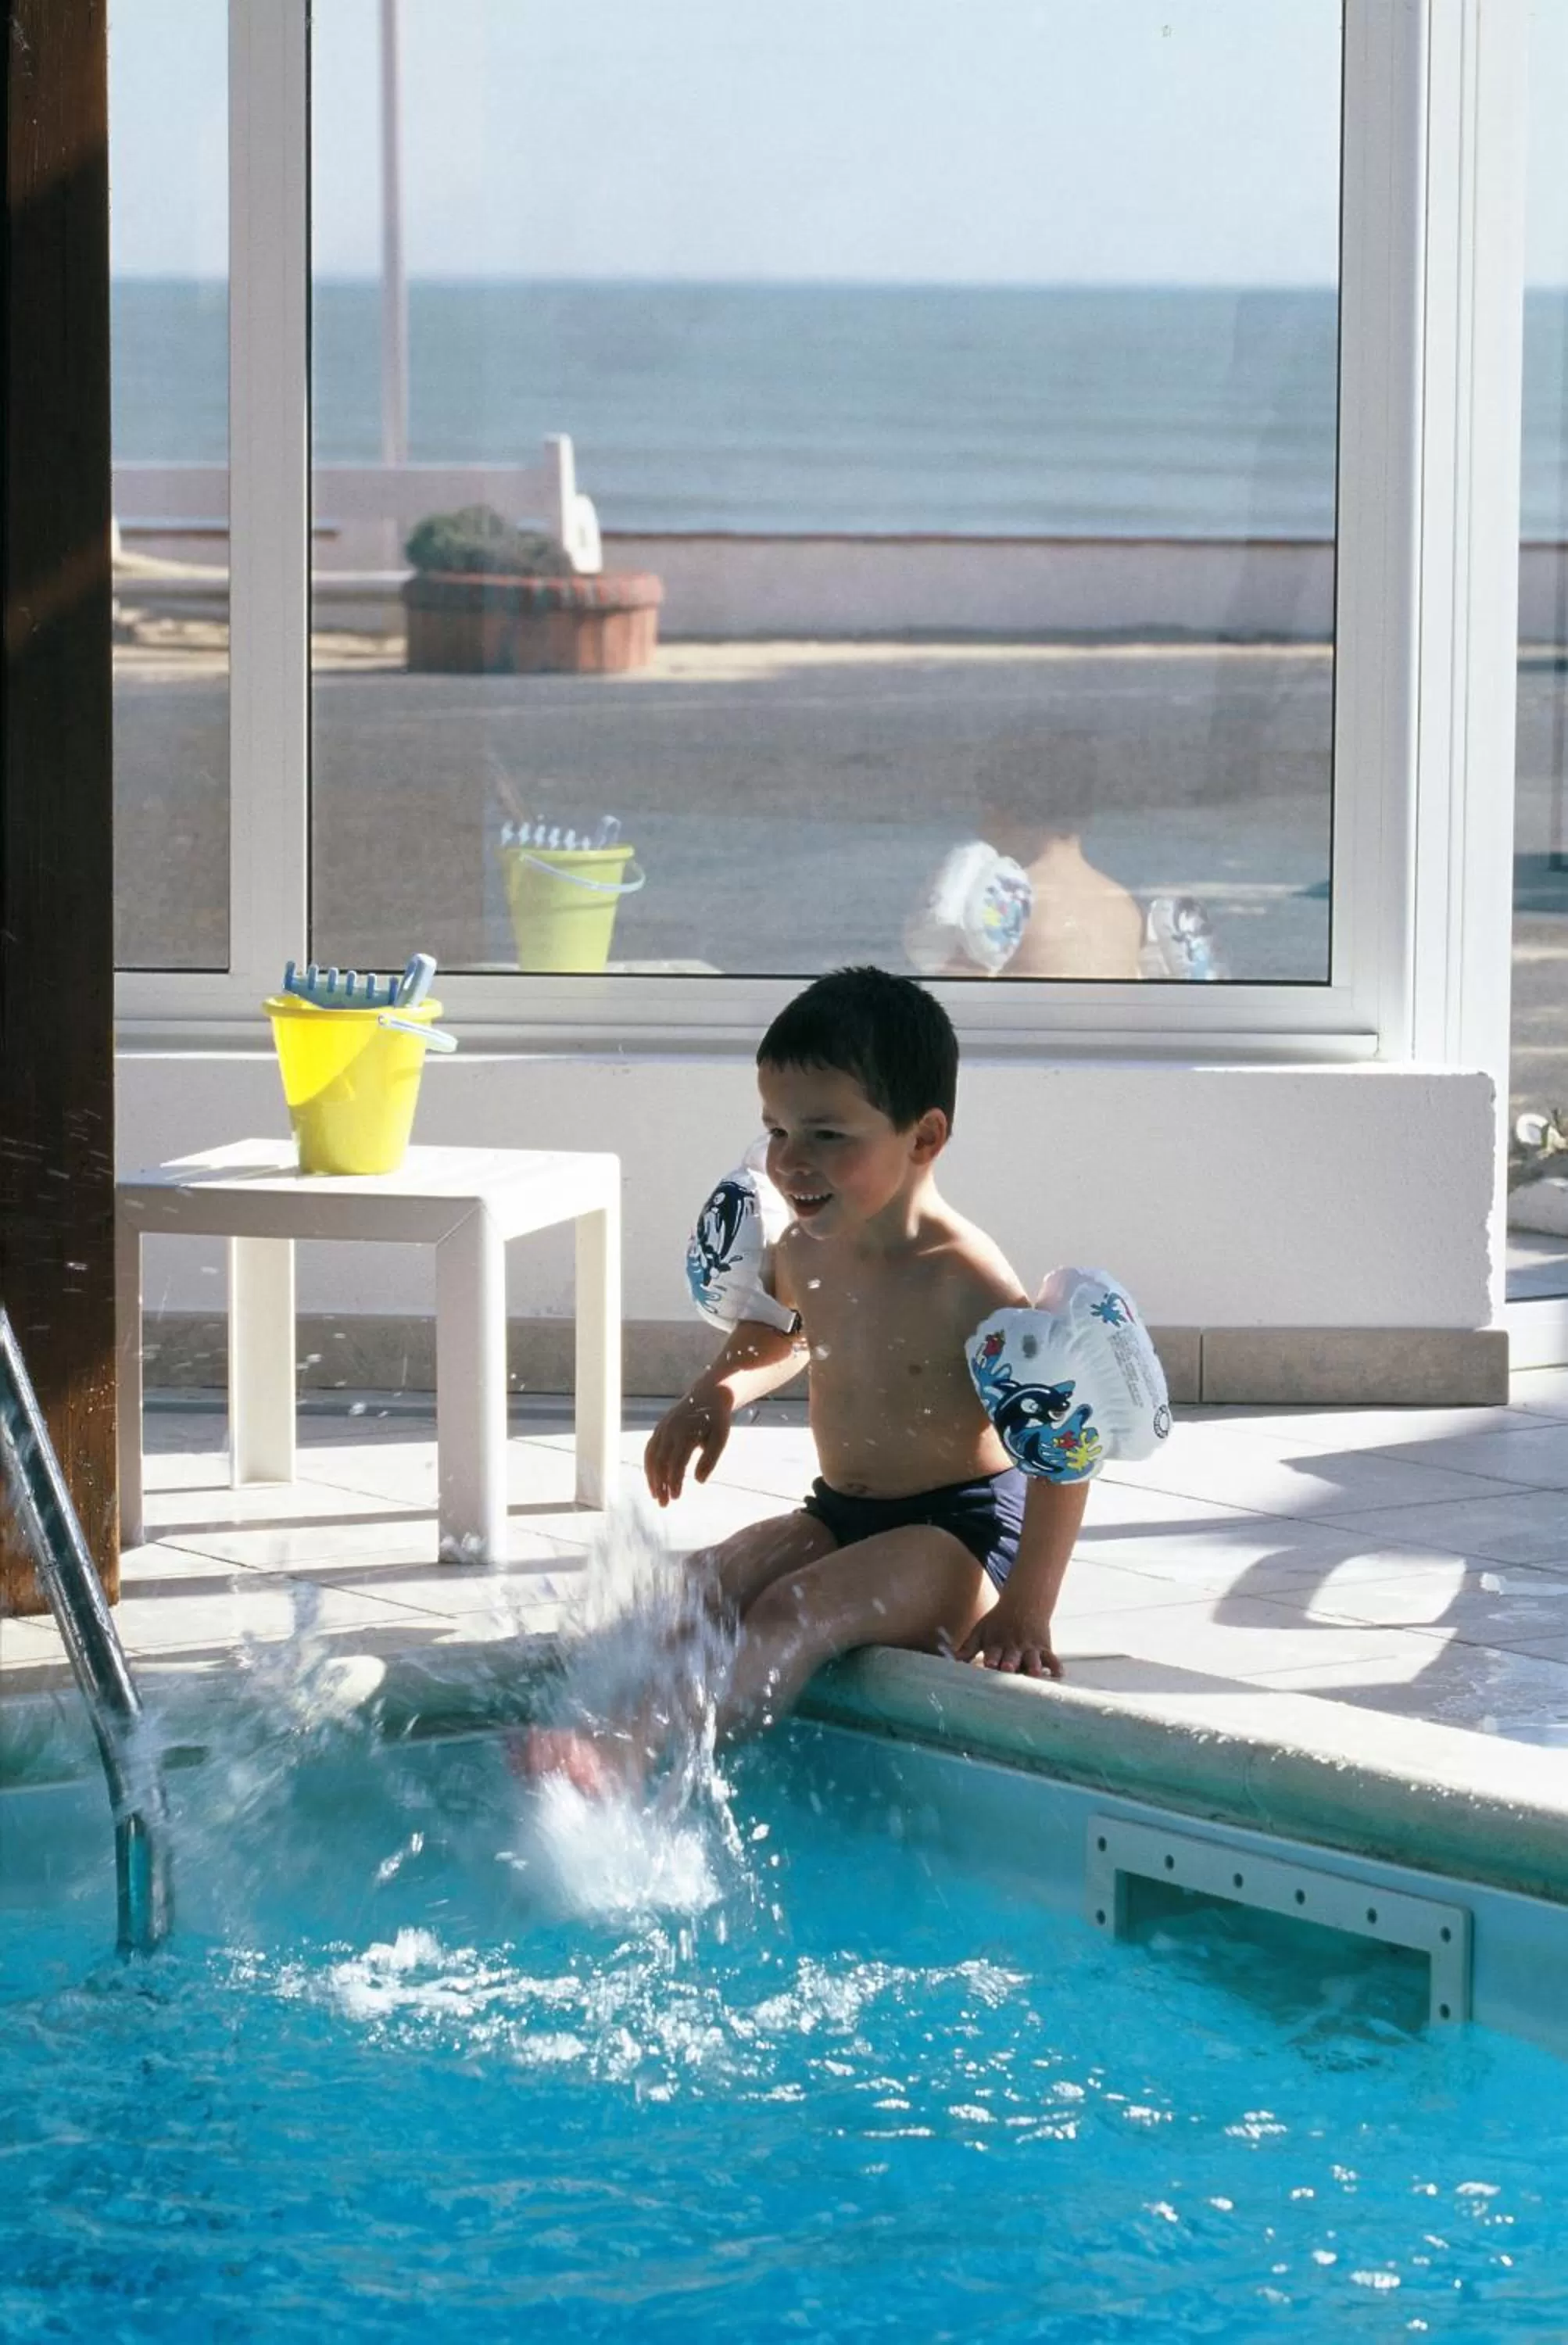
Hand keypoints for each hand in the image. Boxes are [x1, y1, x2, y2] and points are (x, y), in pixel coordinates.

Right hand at [644, 1387, 733, 1505]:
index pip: (677, 1462)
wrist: (708, 1395)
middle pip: (661, 1462)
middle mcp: (671, 1431)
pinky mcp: (659, 1429)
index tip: (676, 1497)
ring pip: (651, 1457)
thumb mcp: (720, 1438)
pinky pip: (650, 1449)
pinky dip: (649, 1466)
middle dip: (660, 1484)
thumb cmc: (716, 1420)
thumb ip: (710, 1459)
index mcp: (687, 1433)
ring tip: (656, 1495)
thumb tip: (699, 1481)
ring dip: (652, 1478)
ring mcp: (663, 1429)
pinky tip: (653, 1479)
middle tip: (664, 1504)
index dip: (674, 1481)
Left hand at [956, 1600, 1061, 1679]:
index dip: (991, 1658)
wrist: (1024, 1604)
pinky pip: (1052, 1657)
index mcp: (996, 1643)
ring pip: (1033, 1658)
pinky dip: (1056, 1665)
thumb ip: (967, 1649)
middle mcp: (1013, 1646)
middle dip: (1010, 1663)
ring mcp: (1030, 1647)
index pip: (992, 1652)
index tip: (988, 1665)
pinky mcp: (1044, 1648)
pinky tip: (1059, 1674)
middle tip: (1008, 1669)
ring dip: (1033, 1665)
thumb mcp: (980, 1632)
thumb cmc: (998, 1623)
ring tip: (1035, 1673)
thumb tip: (950, 1662)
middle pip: (1012, 1656)